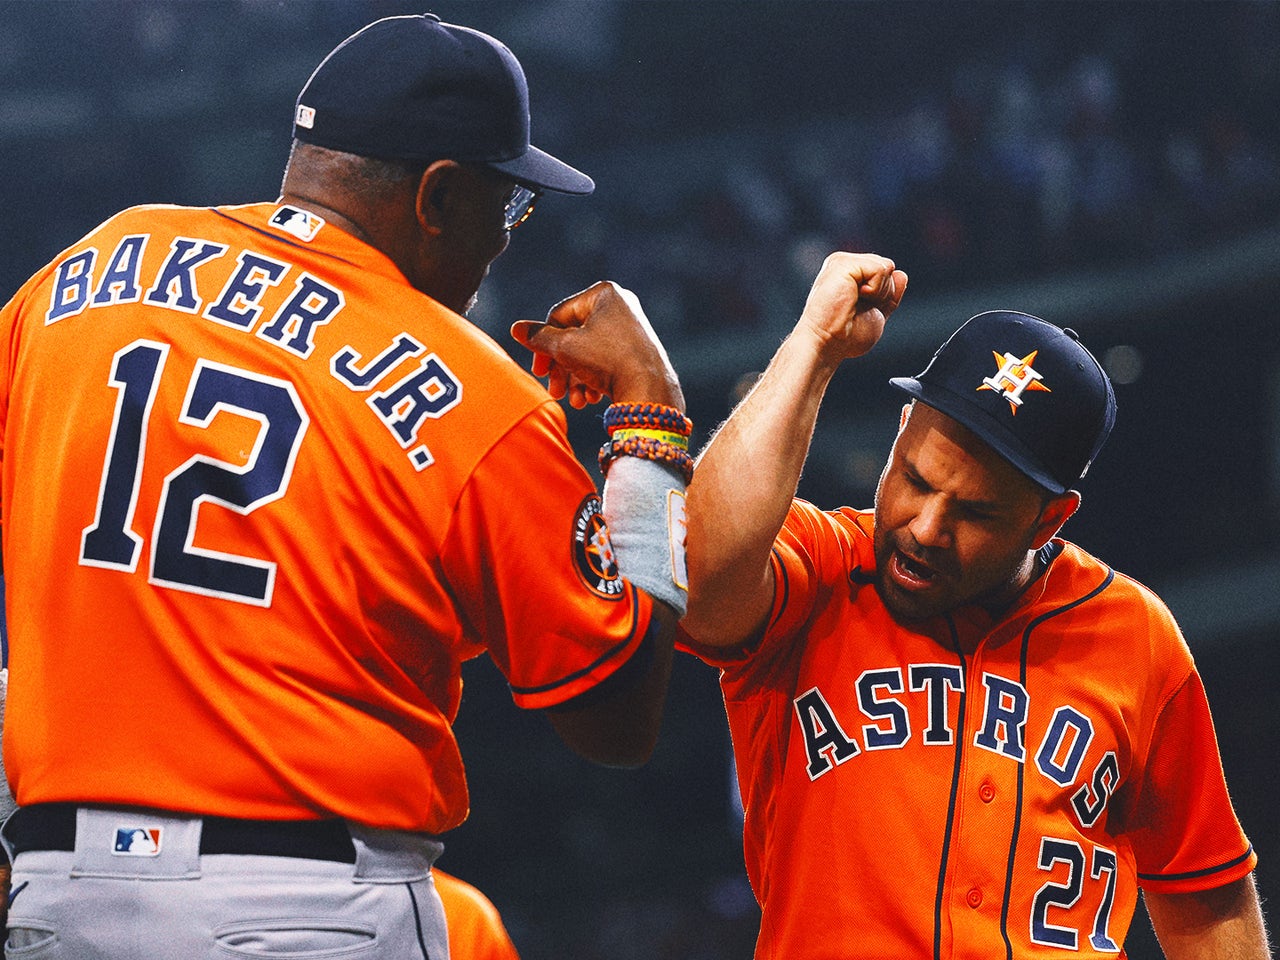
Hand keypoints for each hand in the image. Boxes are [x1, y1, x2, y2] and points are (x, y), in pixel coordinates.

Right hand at [511, 281, 683, 410]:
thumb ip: (538, 338)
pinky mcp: (638, 351)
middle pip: (574, 337)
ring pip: (589, 353)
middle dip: (562, 368)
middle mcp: (621, 306)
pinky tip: (591, 399)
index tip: (539, 370)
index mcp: (604, 294)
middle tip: (555, 391)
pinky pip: (607, 361)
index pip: (559, 316)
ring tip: (576, 400)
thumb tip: (517, 329)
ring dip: (576, 379)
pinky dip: (594, 380)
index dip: (543, 344)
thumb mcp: (566, 347)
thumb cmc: (609, 361)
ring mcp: (631, 329)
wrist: (651, 391)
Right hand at [797, 252, 907, 361]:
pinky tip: (853, 297)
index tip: (860, 312)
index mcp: (849, 273)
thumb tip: (902, 274)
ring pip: (887, 267)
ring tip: (854, 303)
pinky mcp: (843, 263)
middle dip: (883, 294)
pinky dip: (875, 290)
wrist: (828, 344)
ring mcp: (842, 261)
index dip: (883, 296)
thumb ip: (890, 296)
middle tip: (857, 309)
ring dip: (879, 293)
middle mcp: (844, 263)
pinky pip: (881, 269)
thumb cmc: (845, 337)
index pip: (885, 273)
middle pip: (889, 268)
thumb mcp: (876, 314)